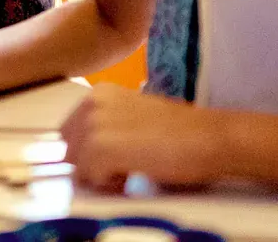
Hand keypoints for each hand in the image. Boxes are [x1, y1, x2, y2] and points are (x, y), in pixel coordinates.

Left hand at [61, 84, 223, 190]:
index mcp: (98, 93)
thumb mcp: (132, 117)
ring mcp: (94, 123)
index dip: (86, 153)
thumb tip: (84, 152)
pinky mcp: (102, 146)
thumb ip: (106, 126)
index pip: (68, 133)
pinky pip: (90, 177)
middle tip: (121, 168)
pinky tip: (132, 177)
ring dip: (99, 175)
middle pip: (68, 149)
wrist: (210, 137)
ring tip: (128, 172)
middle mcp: (92, 103)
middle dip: (89, 164)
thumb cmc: (180, 132)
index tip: (112, 159)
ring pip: (77, 165)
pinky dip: (109, 185)